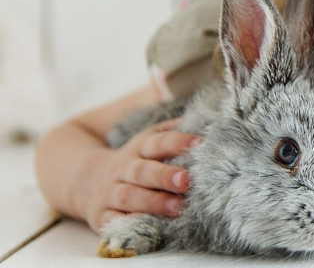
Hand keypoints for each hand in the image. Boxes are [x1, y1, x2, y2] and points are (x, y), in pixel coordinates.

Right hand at [78, 118, 200, 231]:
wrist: (86, 178)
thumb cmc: (136, 160)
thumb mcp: (148, 138)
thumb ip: (172, 128)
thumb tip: (199, 115)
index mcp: (139, 148)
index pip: (157, 142)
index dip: (177, 142)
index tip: (199, 143)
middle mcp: (123, 169)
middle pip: (142, 171)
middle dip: (164, 175)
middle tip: (186, 180)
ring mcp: (110, 193)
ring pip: (128, 196)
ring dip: (152, 202)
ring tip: (176, 207)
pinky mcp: (102, 216)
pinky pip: (112, 221)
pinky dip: (128, 224)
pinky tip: (147, 226)